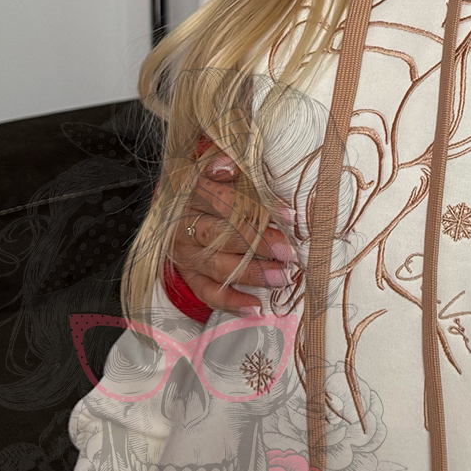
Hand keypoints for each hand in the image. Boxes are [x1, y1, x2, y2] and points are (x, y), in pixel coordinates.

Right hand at [168, 149, 296, 315]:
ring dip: (251, 274)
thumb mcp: (220, 172)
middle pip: (220, 236)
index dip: (257, 208)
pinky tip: (255, 306)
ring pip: (217, 266)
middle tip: (289, 253)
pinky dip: (230, 302)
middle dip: (258, 245)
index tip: (290, 216)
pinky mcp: (187, 275)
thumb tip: (229, 163)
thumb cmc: (212, 187)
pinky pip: (207, 292)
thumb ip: (230, 169)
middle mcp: (185, 225)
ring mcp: (185, 254)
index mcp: (193, 194)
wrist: (179, 208)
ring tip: (282, 279)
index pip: (224, 201)